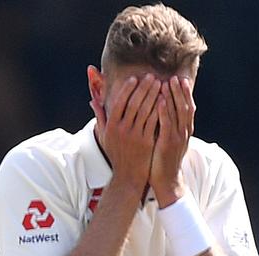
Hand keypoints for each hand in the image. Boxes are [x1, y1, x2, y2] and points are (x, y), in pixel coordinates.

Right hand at [90, 74, 160, 191]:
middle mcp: (122, 130)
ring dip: (154, 96)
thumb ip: (100, 117)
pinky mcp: (146, 142)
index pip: (119, 102)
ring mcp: (135, 136)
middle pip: (134, 103)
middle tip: (152, 76)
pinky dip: (159, 110)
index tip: (135, 78)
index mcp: (111, 126)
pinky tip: (165, 101)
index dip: (127, 89)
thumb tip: (93, 101)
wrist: (128, 176)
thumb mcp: (105, 137)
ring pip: (146, 111)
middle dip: (144, 88)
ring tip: (160, 85)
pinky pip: (154, 122)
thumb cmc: (116, 155)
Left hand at [150, 76, 194, 206]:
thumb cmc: (164, 160)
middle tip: (175, 77)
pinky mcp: (168, 144)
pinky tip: (159, 100)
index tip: (180, 79)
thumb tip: (163, 110)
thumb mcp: (168, 140)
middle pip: (185, 106)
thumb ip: (168, 126)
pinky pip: (166, 124)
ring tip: (167, 83)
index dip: (185, 93)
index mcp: (185, 131)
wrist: (166, 181)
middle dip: (180, 91)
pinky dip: (164, 111)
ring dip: (172, 97)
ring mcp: (177, 138)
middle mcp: (184, 133)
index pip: (188, 108)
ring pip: (177, 113)